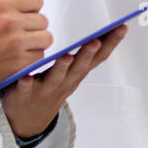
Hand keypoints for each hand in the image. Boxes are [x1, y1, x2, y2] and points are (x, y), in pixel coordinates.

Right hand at [0, 0, 53, 86]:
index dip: (33, 11)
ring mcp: (17, 42)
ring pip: (46, 39)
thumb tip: (31, 11)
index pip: (37, 1)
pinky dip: (32, 60)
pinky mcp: (20, 62)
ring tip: (21, 49)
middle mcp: (12, 21)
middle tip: (22, 36)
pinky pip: (40, 57)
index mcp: (3, 6)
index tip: (27, 17)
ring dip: (36, 45)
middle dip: (35, 29)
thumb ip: (10, 11)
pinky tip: (17, 60)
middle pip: (44, 21)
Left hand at [0, 26, 126, 137]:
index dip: (111, 43)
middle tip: (95, 41)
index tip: (122, 27)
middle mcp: (66, 82)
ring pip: (56, 78)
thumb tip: (98, 32)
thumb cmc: (50, 88)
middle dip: (88, 54)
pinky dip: (27, 84)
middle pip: (80, 67)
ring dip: (62, 68)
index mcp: (77, 74)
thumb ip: (80, 56)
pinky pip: (26, 90)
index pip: (98, 57)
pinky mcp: (26, 96)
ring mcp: (46, 90)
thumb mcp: (71, 74)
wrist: (29, 120)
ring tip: (67, 57)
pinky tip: (26, 77)